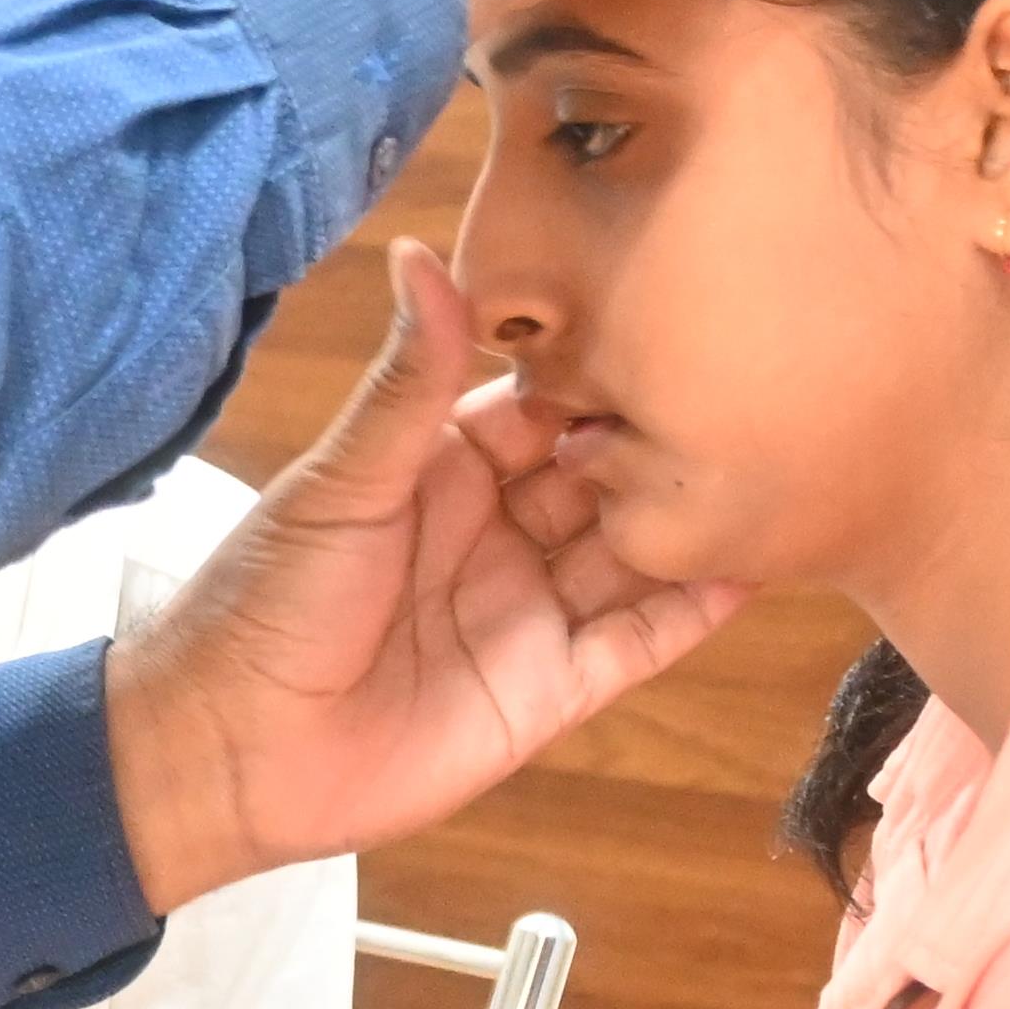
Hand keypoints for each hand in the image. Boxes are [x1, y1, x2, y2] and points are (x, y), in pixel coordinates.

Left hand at [103, 241, 743, 910]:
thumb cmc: (262, 606)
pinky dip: (696, 605)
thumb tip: (422, 253)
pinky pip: (639, 640)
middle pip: (602, 476)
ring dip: (692, 515)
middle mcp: (496, 533)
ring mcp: (528, 612)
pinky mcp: (550, 690)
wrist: (228, 754)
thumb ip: (408, 382)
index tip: (679, 318)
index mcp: (442, 470)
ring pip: (633, 554)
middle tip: (755, 387)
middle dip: (664, 441)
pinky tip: (759, 560)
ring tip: (781, 460)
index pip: (545, 407)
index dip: (604, 374)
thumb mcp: (343, 481)